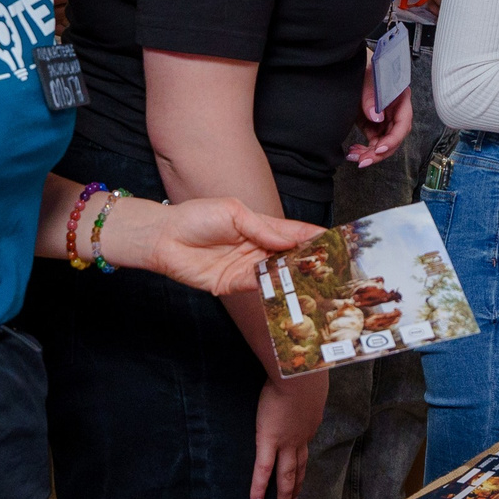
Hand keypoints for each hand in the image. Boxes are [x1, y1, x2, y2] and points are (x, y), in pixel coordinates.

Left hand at [140, 198, 327, 294]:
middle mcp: (257, 248)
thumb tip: (290, 239)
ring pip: (278, 273)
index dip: (312, 235)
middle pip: (290, 255)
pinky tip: (288, 286)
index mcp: (259, 226)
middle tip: (333, 264)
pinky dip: (273, 286)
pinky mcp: (233, 283)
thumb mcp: (232, 211)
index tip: (334, 239)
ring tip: (317, 278)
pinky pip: (259, 286)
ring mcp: (246, 267)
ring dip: (295, 275)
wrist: (164, 238)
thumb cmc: (195, 217)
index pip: (293, 231)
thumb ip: (262, 227)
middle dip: (310, 259)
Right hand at [252, 373, 326, 498]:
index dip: (301, 458)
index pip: (304, 446)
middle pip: (300, 466)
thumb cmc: (304, 370)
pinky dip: (259, 488)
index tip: (300, 468)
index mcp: (310, 422)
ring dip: (286, 492)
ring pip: (287, 473)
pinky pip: (263, 470)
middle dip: (298, 485)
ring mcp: (287, 442)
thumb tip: (302, 382)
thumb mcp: (309, 383)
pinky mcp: (269, 441)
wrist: (299, 374)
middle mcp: (302, 437)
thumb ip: (304, 389)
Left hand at [345, 55, 415, 166]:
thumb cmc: (364, 65)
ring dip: (370, 153)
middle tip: (363, 161)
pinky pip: (372, 141)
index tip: (380, 148)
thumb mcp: (367, 76)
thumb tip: (376, 116)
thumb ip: (371, 95)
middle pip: (393, 137)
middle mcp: (394, 110)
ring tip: (354, 156)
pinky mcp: (372, 122)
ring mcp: (383, 117)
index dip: (394, 138)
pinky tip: (353, 151)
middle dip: (379, 152)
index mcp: (399, 98)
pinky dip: (364, 149)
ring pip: (382, 142)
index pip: (403, 123)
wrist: (350, 64)